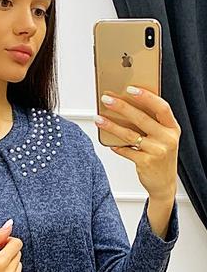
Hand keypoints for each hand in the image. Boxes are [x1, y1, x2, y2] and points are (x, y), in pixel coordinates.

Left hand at [95, 86, 179, 200]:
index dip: (146, 97)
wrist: (163, 183)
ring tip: (98, 119)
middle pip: (141, 118)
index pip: (161, 107)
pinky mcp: (146, 162)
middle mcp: (167, 138)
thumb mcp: (163, 138)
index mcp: (173, 128)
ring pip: (129, 134)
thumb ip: (152, 125)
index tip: (130, 88)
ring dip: (111, 125)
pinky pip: (126, 151)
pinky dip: (116, 146)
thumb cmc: (161, 157)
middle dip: (121, 107)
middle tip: (106, 99)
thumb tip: (127, 107)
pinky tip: (109, 143)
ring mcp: (157, 151)